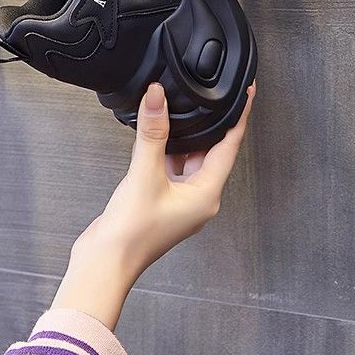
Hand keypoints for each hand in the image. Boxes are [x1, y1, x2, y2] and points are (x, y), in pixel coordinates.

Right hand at [51, 81, 254, 328]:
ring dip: (185, 135)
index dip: (239, 118)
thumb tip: (158, 96)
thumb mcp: (144, 174)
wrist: (107, 259)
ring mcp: (179, 199)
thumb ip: (152, 132)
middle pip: (211, 151)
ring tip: (181, 106)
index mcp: (207, 195)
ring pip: (189, 158)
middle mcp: (198, 197)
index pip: (229, 147)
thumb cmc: (132, 231)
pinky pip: (170, 166)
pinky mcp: (160, 198)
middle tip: (212, 94)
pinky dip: (165, 148)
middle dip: (211, 123)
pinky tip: (154, 134)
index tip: (247, 94)